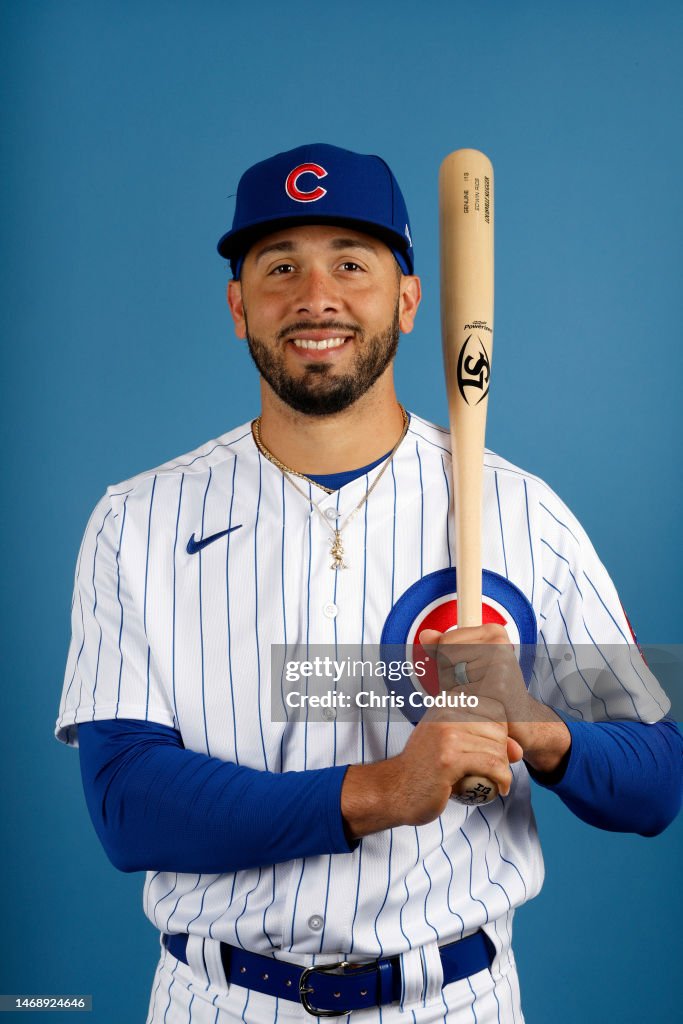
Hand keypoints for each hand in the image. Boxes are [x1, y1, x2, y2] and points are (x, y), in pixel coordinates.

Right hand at [395, 704, 523, 822]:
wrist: (395, 789)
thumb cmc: (425, 768)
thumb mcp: (450, 746)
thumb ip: (483, 742)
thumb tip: (518, 749)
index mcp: (446, 704)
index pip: (492, 710)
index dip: (501, 732)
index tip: (495, 749)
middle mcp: (446, 714)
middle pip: (498, 729)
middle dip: (504, 752)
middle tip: (496, 770)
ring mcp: (447, 736)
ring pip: (497, 749)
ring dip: (505, 769)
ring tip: (499, 781)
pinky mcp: (449, 759)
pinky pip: (492, 765)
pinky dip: (503, 778)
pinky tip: (502, 788)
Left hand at [418, 624, 569, 772]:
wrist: (521, 718)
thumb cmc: (488, 688)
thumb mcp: (466, 662)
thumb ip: (444, 647)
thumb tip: (424, 634)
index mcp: (493, 631)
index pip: (447, 640)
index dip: (449, 661)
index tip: (471, 671)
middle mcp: (499, 641)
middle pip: (447, 654)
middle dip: (451, 675)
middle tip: (475, 686)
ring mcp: (500, 661)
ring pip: (451, 674)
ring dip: (456, 690)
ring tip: (478, 695)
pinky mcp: (499, 685)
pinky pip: (461, 692)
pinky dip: (464, 704)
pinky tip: (481, 706)